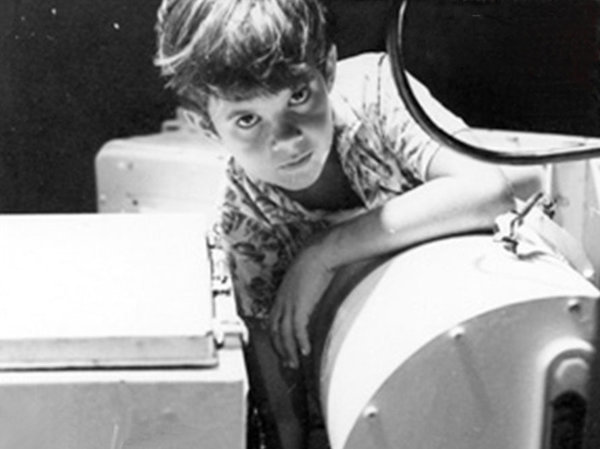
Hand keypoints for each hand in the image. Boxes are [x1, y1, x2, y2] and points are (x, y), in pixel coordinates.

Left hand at [269, 244, 333, 368]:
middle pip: (276, 332)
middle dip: (280, 350)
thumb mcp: (302, 281)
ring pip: (284, 334)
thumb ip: (302, 293)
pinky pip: (298, 330)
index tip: (282, 350)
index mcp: (281, 297)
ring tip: (295, 363)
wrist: (317, 254)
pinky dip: (300, 342)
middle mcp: (282, 303)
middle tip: (287, 364)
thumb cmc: (313, 263)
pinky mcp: (300, 306)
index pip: (273, 323)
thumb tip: (308, 300)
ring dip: (289, 351)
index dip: (276, 339)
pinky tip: (306, 351)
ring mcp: (289, 305)